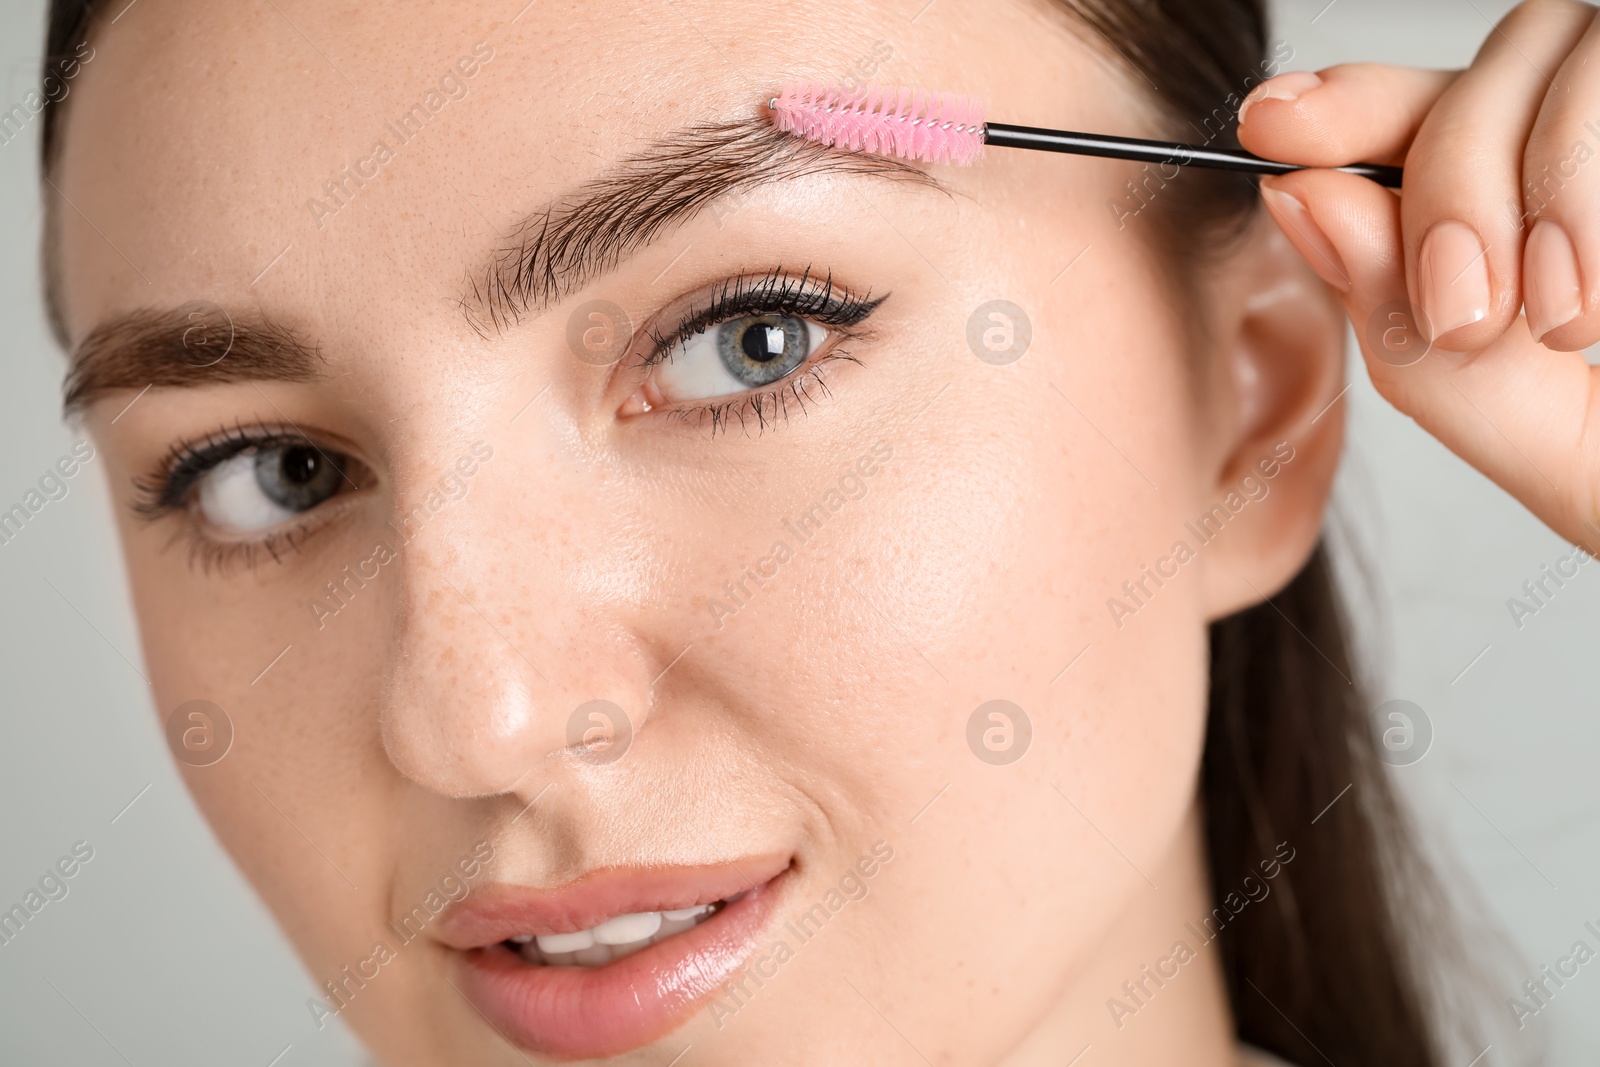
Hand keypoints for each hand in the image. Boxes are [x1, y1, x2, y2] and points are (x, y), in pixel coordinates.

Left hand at [1238, 0, 1599, 548]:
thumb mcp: (1507, 404)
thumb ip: (1401, 317)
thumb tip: (1300, 196)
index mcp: (1550, 196)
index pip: (1431, 110)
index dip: (1351, 107)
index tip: (1268, 126)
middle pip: (1478, 78)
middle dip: (1437, 187)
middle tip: (1455, 312)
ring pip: (1551, 57)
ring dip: (1520, 197)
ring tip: (1559, 327)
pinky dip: (1578, 192)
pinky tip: (1588, 302)